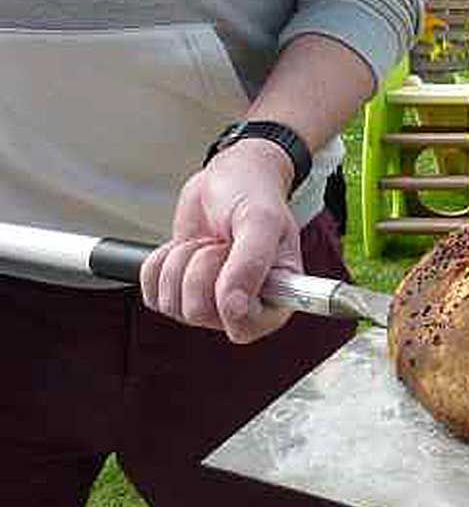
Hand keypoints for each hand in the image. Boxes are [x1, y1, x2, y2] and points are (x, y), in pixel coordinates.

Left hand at [140, 138, 300, 342]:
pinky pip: (152, 293)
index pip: (245, 328)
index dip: (229, 301)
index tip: (230, 263)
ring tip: (208, 240)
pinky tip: (186, 246)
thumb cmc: (253, 196)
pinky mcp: (180, 291)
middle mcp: (245, 306)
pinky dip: (161, 263)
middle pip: (199, 312)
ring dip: (182, 261)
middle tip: (221, 243)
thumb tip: (234, 309)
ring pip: (172, 304)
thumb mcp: (260, 221)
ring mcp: (210, 301)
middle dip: (201, 268)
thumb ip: (251, 264)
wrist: (227, 178)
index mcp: (277, 297)